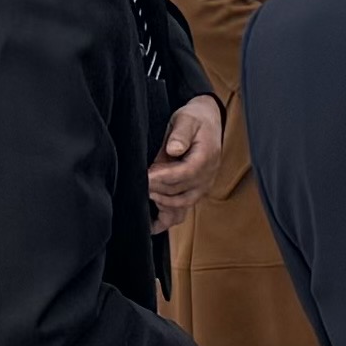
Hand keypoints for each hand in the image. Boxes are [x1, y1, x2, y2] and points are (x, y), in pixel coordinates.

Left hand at [146, 98, 224, 229]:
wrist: (208, 122)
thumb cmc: (195, 120)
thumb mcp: (186, 119)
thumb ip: (180, 134)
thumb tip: (174, 149)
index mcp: (206, 158)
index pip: (184, 174)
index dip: (163, 177)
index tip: (146, 177)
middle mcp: (206, 177)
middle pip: (180, 191)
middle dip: (157, 189)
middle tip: (137, 184)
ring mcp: (201, 187)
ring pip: (181, 205)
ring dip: (161, 203)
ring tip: (144, 195)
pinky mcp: (194, 192)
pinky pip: (182, 211)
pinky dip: (167, 219)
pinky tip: (151, 226)